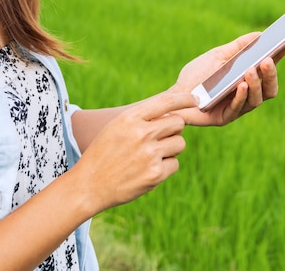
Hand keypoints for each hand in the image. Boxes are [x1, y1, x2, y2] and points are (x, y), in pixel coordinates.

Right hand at [70, 93, 196, 213]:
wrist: (89, 185)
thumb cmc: (104, 154)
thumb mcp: (116, 127)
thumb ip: (142, 118)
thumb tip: (174, 113)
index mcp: (130, 118)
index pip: (166, 102)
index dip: (184, 99)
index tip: (195, 99)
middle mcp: (141, 133)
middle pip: (178, 123)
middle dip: (173, 130)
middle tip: (159, 139)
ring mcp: (149, 154)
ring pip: (180, 144)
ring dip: (171, 149)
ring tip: (150, 156)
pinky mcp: (155, 174)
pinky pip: (175, 164)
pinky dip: (166, 167)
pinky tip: (147, 170)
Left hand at [169, 32, 284, 126]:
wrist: (175, 93)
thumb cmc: (197, 75)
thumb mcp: (218, 56)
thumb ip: (239, 47)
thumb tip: (260, 34)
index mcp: (247, 78)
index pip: (268, 68)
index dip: (280, 56)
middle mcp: (247, 94)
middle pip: (269, 88)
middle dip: (271, 74)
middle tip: (268, 60)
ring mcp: (237, 107)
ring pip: (257, 100)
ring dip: (256, 84)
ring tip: (251, 70)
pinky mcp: (225, 118)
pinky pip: (238, 109)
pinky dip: (241, 96)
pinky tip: (241, 85)